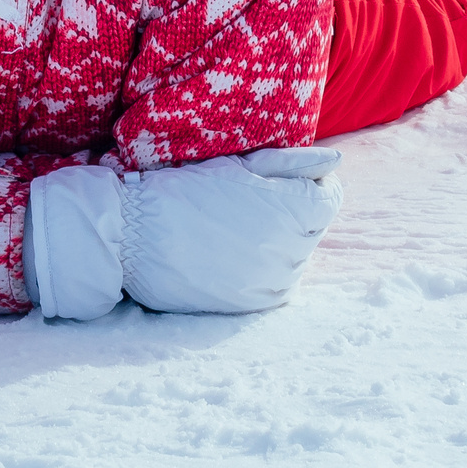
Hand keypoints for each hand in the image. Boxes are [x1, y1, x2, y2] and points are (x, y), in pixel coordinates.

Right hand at [24, 147, 343, 318]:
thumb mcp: (236, 166)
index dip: (305, 182)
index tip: (273, 178)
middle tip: (241, 202)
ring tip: (231, 227)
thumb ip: (291, 163)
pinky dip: (260, 268)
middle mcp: (292, 253)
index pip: (329, 196)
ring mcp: (272, 283)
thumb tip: (335, 161)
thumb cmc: (181, 190)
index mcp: (293, 212)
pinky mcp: (251, 306)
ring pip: (294, 256)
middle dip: (290, 211)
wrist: (130, 237)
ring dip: (276, 241)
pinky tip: (227, 252)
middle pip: (312, 227)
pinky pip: (273, 282)